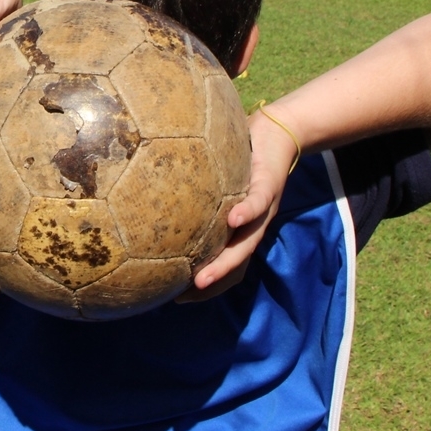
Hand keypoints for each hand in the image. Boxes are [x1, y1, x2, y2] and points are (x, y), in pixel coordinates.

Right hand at [176, 106, 298, 301]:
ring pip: (246, 244)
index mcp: (240, 229)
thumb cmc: (241, 156)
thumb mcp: (216, 179)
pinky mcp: (269, 187)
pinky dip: (246, 213)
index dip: (206, 285)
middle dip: (211, 284)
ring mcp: (263, 210)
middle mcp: (252, 227)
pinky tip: (232, 219)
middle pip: (235, 265)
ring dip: (226, 263)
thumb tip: (151, 195)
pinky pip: (257, 204)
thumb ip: (194, 193)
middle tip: (185, 297)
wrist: (278, 133)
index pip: (226, 266)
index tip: (179, 297)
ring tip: (202, 278)